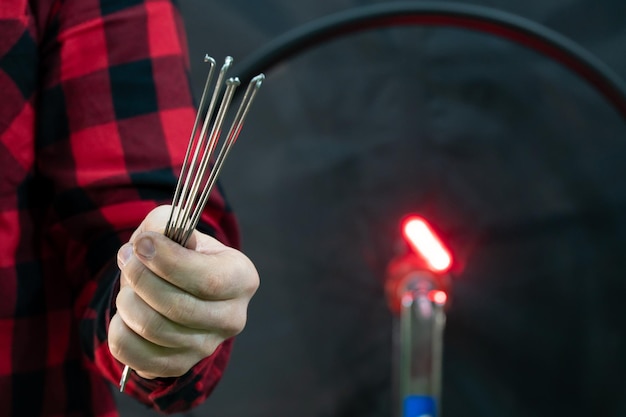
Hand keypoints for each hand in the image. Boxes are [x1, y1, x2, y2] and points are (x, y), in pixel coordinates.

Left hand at [108, 206, 258, 378]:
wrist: (175, 285)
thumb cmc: (178, 253)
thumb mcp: (177, 228)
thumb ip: (168, 223)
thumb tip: (155, 240)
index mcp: (242, 279)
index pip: (208, 280)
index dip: (169, 262)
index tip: (142, 244)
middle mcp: (232, 317)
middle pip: (179, 307)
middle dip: (141, 279)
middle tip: (128, 259)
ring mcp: (207, 347)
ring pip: (154, 329)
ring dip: (128, 301)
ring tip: (128, 285)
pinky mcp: (178, 365)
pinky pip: (135, 355)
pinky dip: (120, 330)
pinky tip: (125, 313)